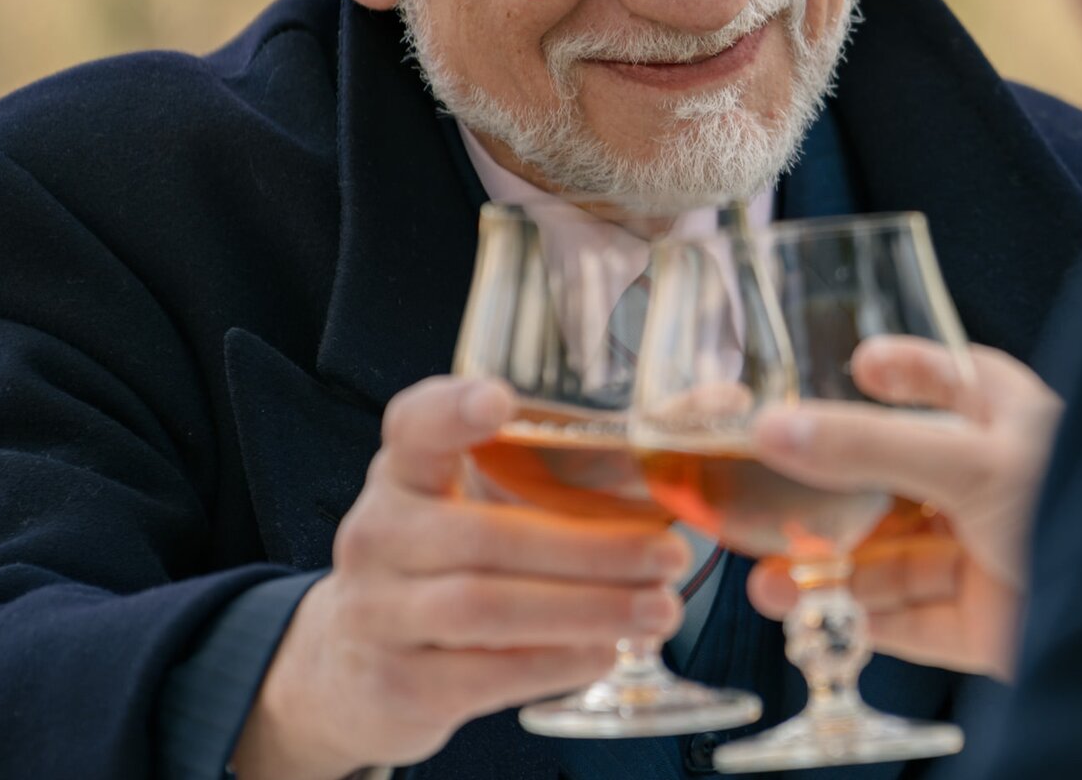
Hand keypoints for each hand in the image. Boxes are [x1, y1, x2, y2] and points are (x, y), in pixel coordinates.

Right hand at [232, 376, 688, 778]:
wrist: (358, 664)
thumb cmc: (454, 556)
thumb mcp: (492, 497)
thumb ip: (594, 454)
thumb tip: (724, 402)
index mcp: (404, 469)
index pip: (413, 425)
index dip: (452, 409)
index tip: (501, 398)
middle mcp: (379, 532)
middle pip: (485, 536)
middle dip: (589, 548)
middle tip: (668, 553)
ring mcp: (379, 612)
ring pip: (486, 608)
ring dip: (586, 609)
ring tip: (661, 610)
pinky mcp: (398, 683)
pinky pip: (482, 674)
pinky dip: (554, 663)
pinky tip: (609, 651)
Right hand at [745, 338, 1059, 679]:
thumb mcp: (968, 458)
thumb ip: (867, 445)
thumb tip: (775, 427)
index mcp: (1007, 420)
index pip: (951, 379)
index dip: (905, 370)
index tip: (859, 365)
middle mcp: (994, 485)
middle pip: (896, 483)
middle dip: (827, 500)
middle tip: (767, 504)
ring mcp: (987, 556)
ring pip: (892, 558)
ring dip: (828, 571)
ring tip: (768, 584)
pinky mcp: (984, 624)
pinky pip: (908, 619)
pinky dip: (857, 619)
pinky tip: (809, 617)